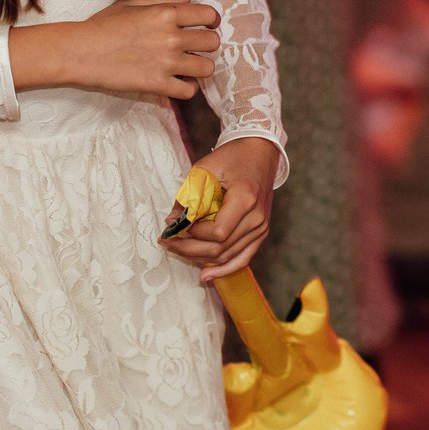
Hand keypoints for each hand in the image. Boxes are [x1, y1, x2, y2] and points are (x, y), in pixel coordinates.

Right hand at [12, 0, 219, 97]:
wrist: (81, 52)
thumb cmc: (103, 25)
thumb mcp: (131, 3)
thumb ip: (164, 0)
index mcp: (166, 13)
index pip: (209, 15)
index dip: (210, 21)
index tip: (205, 26)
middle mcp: (172, 37)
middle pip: (213, 42)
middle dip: (206, 44)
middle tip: (194, 47)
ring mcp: (166, 63)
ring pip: (207, 68)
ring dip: (200, 67)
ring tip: (188, 67)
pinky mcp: (158, 85)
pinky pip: (190, 91)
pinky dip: (187, 88)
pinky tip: (178, 83)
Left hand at [170, 136, 277, 282]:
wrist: (259, 152)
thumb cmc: (232, 157)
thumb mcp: (204, 170)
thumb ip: (188, 196)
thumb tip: (172, 222)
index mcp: (246, 199)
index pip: (217, 232)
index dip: (193, 233)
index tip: (175, 225)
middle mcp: (257, 218)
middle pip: (221, 248)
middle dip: (189, 249)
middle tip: (167, 244)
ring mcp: (261, 227)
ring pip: (228, 256)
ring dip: (201, 259)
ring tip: (179, 252)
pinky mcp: (261, 232)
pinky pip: (243, 258)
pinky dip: (224, 269)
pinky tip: (207, 276)